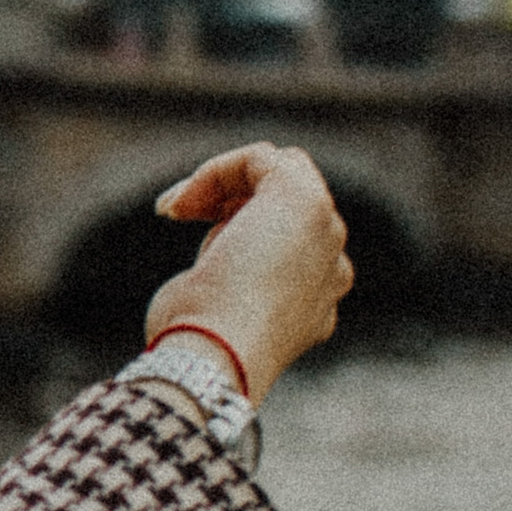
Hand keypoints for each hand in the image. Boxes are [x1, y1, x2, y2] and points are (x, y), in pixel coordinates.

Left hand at [146, 146, 352, 405]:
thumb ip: (224, 289)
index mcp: (317, 303)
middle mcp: (332, 268)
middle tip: (178, 214)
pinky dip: (215, 171)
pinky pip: (260, 159)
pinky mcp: (302, 198)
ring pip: (278, 173)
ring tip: (180, 208)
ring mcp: (326, 232)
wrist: (215, 352)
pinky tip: (180, 203)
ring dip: (221, 184)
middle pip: (283, 206)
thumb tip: (204, 277)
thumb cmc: (199, 346)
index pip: (285, 244)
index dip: (235, 232)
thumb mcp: (213, 318)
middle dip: (228, 204)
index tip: (190, 249)